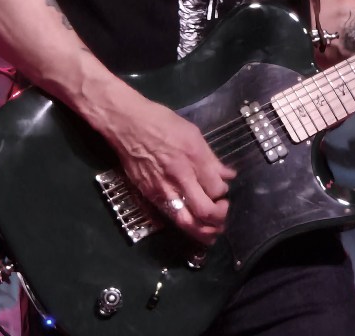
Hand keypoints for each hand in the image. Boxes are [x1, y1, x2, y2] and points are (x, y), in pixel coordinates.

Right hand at [107, 98, 235, 244]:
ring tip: (212, 232)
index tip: (222, 191)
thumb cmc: (162, 122)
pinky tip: (191, 223)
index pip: (216, 188)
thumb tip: (227, 175)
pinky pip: (170, 216)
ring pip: (186, 222)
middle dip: (218, 217)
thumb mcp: (192, 133)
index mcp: (193, 157)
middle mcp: (180, 176)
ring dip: (203, 232)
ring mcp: (163, 189)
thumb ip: (210, 158)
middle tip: (222, 212)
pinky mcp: (150, 195)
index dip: (223, 193)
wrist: (128, 125)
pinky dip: (184, 224)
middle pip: (204, 210)